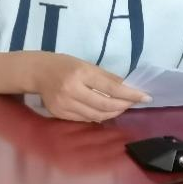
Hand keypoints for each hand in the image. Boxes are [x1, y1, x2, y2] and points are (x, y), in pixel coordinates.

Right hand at [22, 52, 150, 122]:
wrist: (37, 71)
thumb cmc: (64, 64)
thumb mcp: (86, 64)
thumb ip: (106, 77)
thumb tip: (128, 86)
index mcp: (80, 73)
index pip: (112, 87)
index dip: (131, 94)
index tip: (145, 96)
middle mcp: (72, 90)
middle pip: (105, 105)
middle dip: (123, 106)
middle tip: (134, 103)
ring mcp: (64, 104)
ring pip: (96, 115)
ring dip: (113, 113)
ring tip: (122, 107)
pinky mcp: (60, 114)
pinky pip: (85, 119)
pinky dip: (98, 116)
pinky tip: (105, 112)